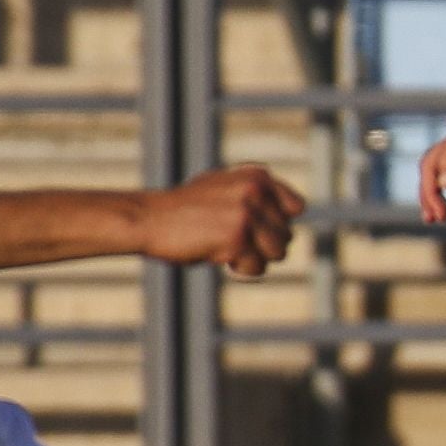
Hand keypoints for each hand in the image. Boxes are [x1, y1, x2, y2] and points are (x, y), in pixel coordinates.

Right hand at [139, 162, 303, 277]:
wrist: (148, 219)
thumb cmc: (185, 209)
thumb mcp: (225, 187)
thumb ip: (258, 193)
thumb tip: (297, 208)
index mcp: (257, 176)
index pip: (296, 207)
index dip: (278, 223)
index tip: (254, 227)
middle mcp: (256, 190)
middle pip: (287, 234)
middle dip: (263, 244)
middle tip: (230, 238)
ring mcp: (247, 213)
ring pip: (277, 252)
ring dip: (253, 258)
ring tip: (226, 247)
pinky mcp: (237, 238)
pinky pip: (257, 267)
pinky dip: (240, 269)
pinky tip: (217, 255)